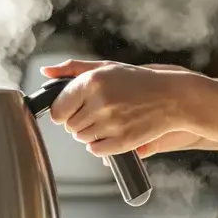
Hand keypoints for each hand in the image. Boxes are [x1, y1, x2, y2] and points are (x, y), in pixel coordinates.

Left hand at [40, 59, 193, 157]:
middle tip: (98, 111)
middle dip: (79, 121)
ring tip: (109, 119)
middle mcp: (100, 102)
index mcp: (92, 82)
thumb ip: (72, 69)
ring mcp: (112, 123)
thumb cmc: (137, 81)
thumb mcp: (105, 67)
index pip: (58, 110)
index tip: (73, 109)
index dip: (63, 111)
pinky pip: (96, 150)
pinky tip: (114, 131)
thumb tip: (45, 72)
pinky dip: (101, 145)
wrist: (172, 97)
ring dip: (90, 133)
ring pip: (81, 139)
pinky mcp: (122, 141)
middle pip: (69, 126)